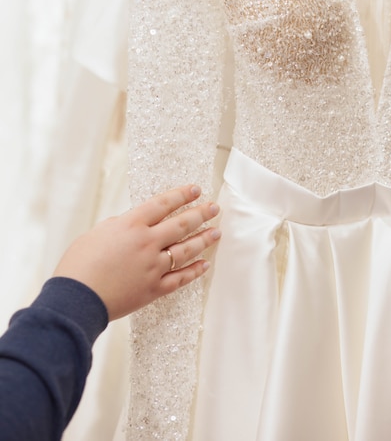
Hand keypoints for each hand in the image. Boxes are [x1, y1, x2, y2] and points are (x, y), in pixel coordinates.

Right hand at [53, 185, 220, 319]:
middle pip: (181, 224)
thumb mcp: (97, 233)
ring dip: (204, 239)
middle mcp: (147, 242)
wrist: (76, 299)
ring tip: (217, 232)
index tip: (196, 189)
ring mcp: (153, 266)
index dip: (181, 195)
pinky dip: (194, 272)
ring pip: (186, 250)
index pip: (163, 204)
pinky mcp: (154, 289)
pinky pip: (180, 279)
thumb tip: (133, 224)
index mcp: (131, 225)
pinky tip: (205, 265)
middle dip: (201, 214)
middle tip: (215, 207)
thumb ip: (119, 226)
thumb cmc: (79, 264)